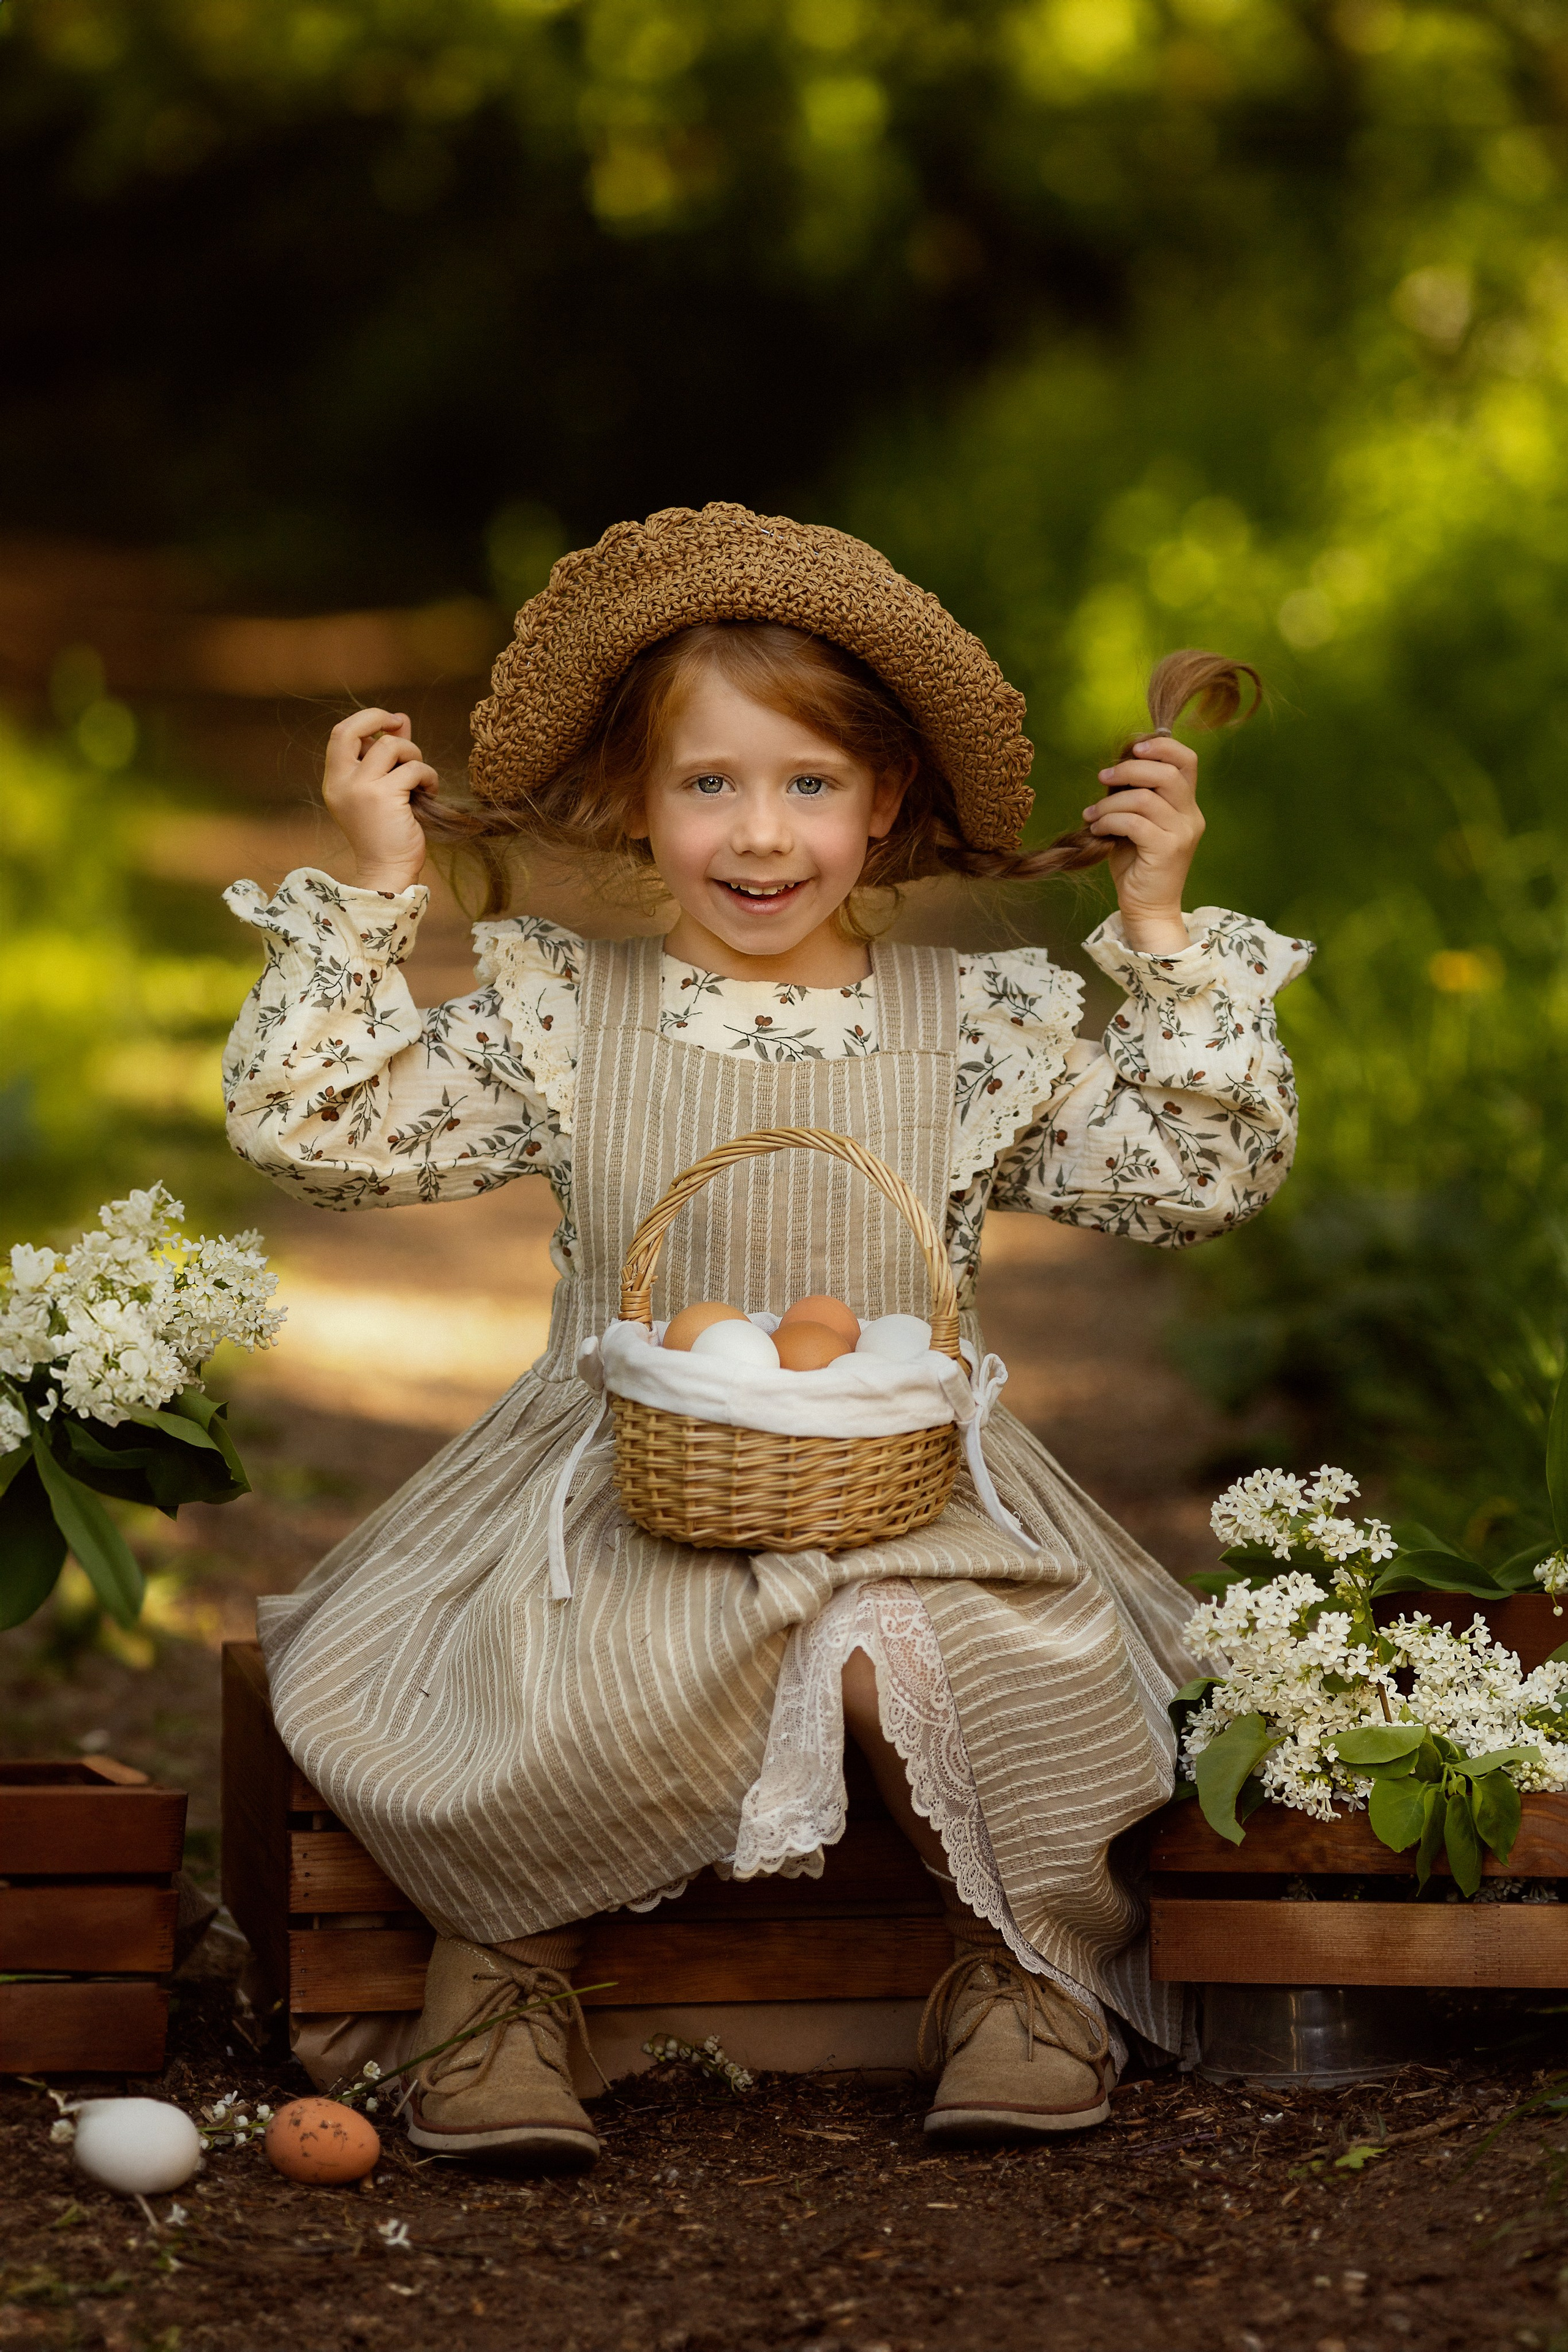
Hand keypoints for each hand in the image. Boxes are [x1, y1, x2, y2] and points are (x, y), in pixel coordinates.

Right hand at [322, 708, 437, 891]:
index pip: (340, 734)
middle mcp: (341, 782)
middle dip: (380, 718)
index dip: (366, 719)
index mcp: (335, 781)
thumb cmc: (387, 832)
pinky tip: (429, 793)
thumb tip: (400, 720)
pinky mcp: (385, 796)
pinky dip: (428, 776)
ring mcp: (361, 789)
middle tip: (402, 726)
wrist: (388, 870)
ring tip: (421, 778)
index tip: (390, 721)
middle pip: (354, 729)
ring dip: (414, 755)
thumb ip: (386, 756)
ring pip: (391, 745)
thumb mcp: (381, 789)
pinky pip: (413, 768)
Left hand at [1081, 732, 1203, 952]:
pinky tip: (1098, 827)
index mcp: (1186, 806)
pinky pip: (1135, 823)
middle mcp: (1190, 816)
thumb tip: (1113, 769)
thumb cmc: (1137, 864)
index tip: (1133, 748)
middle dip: (1130, 769)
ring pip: (1146, 799)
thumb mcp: (1137, 823)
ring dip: (1111, 801)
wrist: (1147, 907)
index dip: (1162, 746)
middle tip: (1103, 776)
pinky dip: (1110, 820)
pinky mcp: (1167, 851)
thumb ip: (1134, 796)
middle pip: (1167, 773)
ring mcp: (1181, 834)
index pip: (1187, 761)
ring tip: (1093, 813)